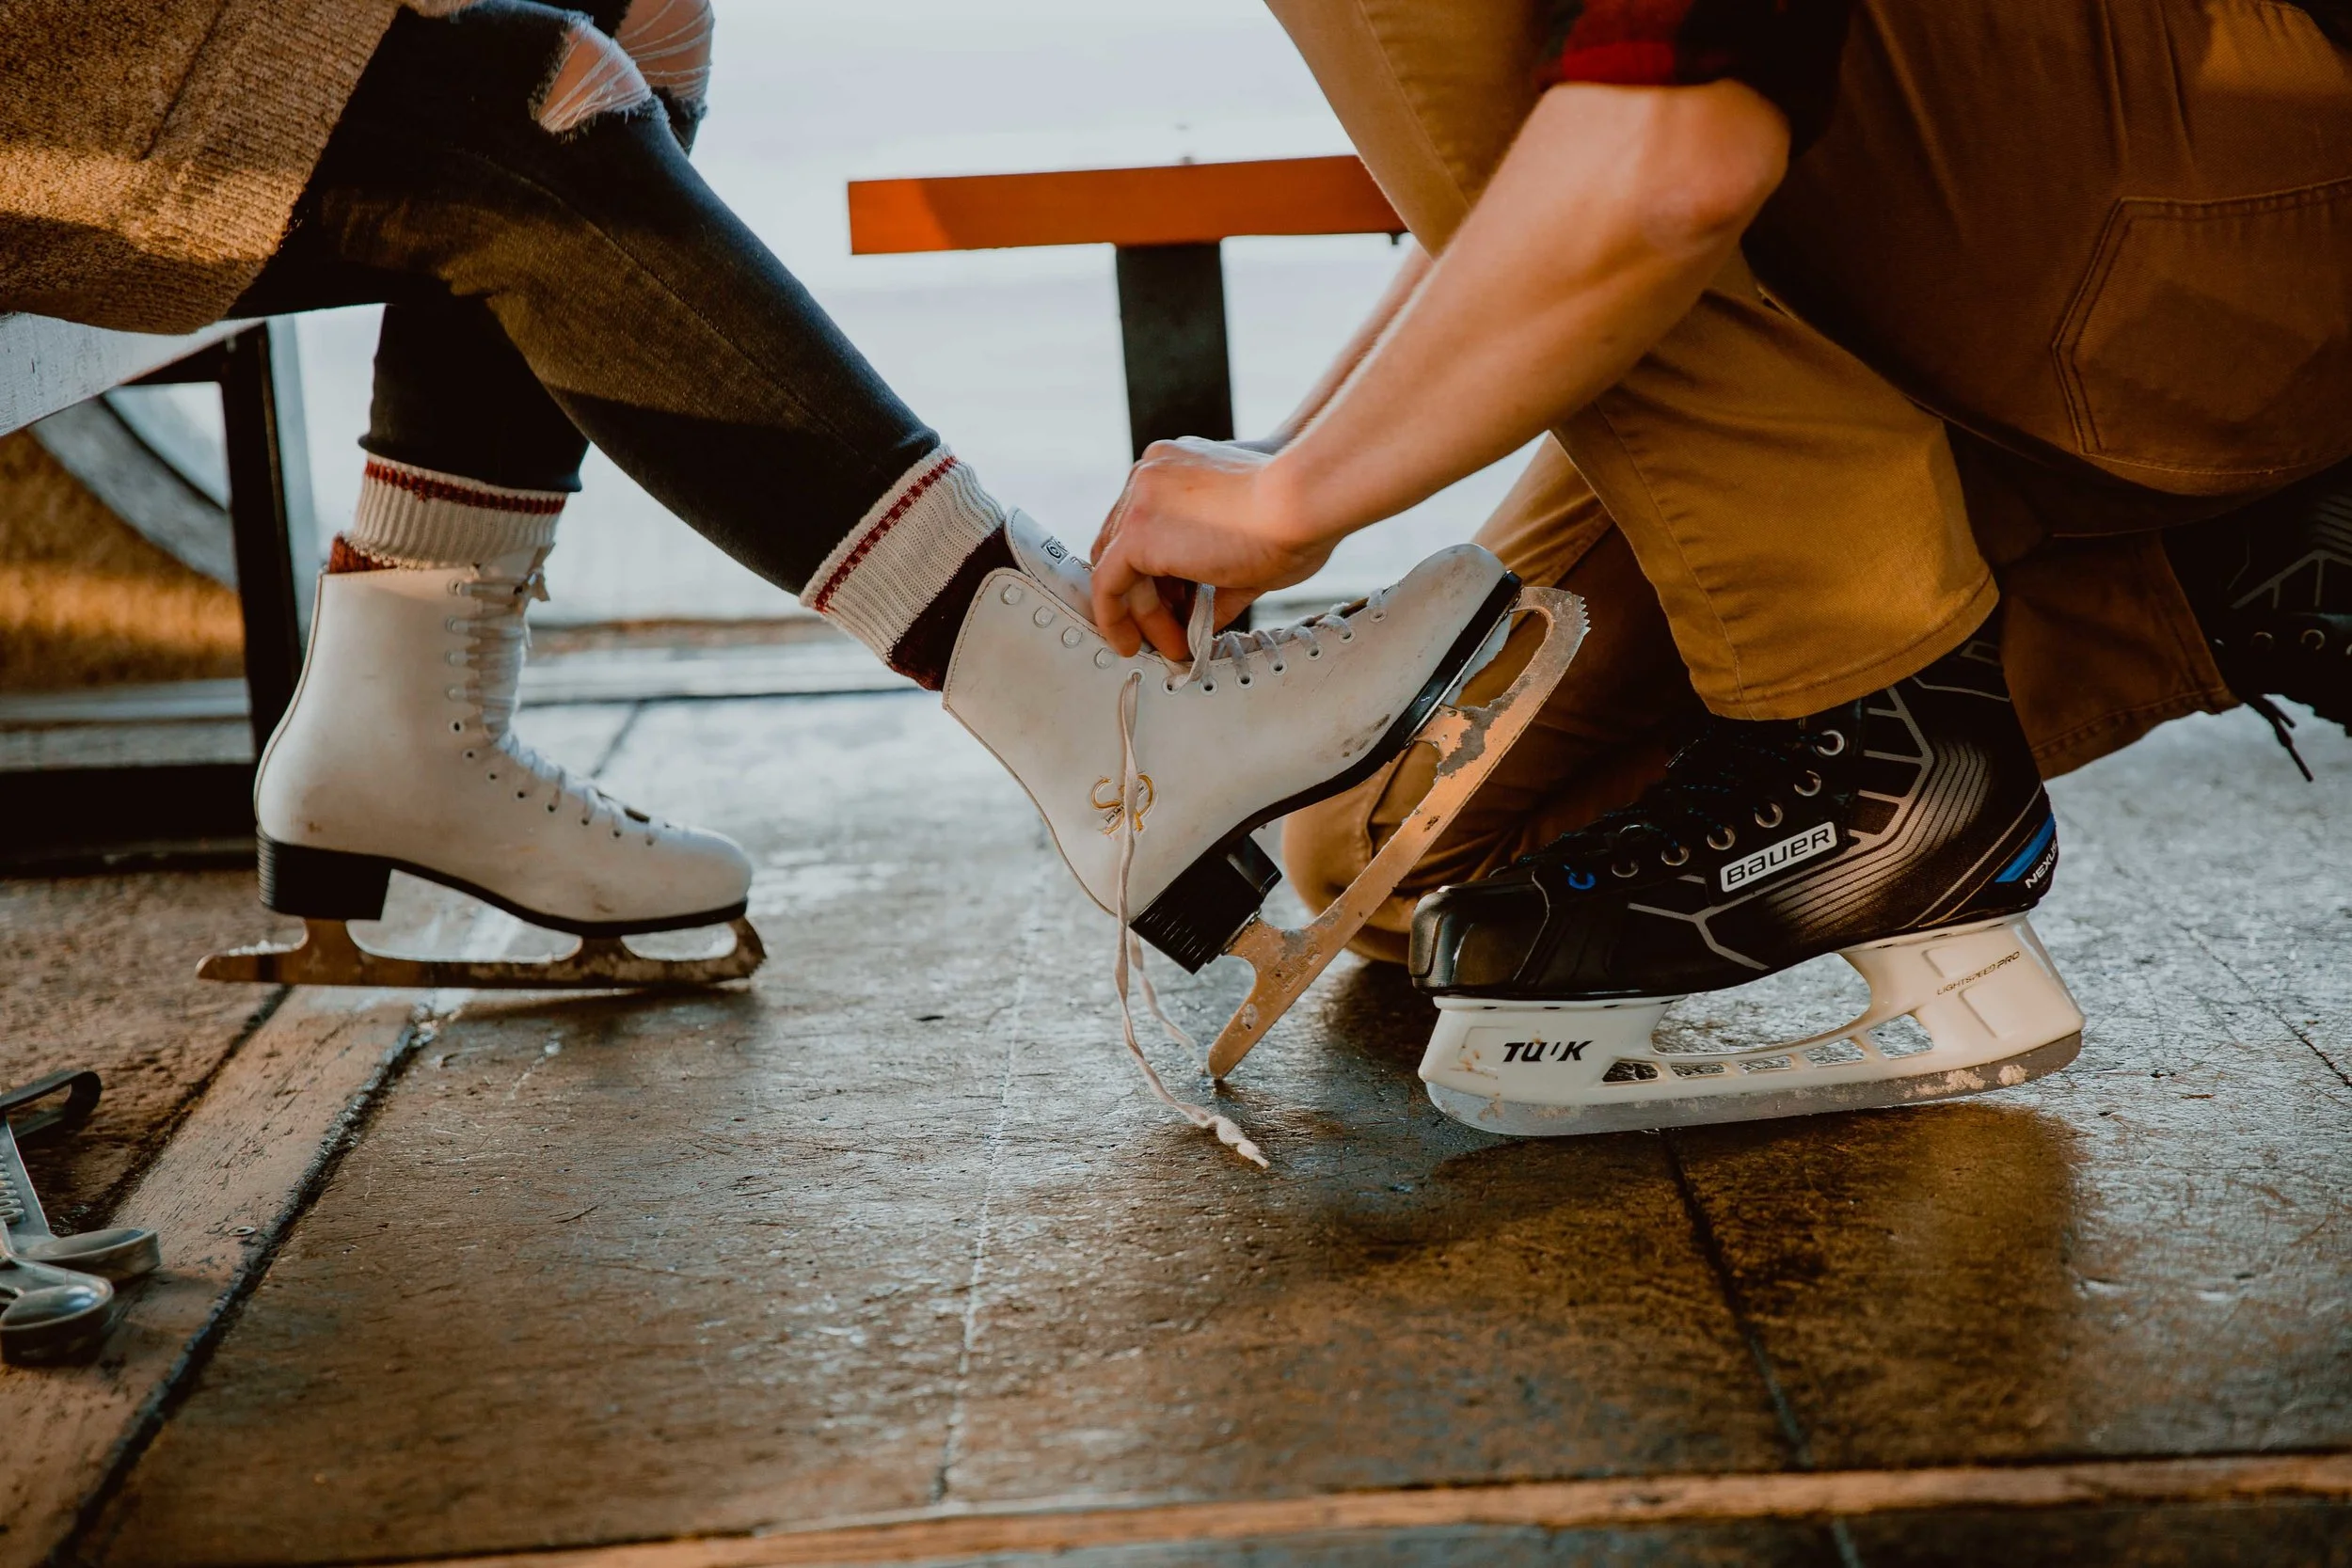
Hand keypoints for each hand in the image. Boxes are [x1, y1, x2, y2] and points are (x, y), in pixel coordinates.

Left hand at [1090, 438, 1338, 659]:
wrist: (1305, 500)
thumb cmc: (1299, 516)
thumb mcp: (1248, 547)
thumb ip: (1217, 580)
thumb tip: (1203, 618)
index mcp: (1178, 466)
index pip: (1148, 523)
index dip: (1158, 571)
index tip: (1175, 606)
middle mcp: (1151, 473)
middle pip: (1124, 544)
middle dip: (1146, 594)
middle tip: (1170, 632)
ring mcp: (1139, 498)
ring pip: (1118, 568)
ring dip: (1141, 615)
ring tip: (1172, 646)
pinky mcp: (1135, 531)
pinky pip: (1108, 585)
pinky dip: (1116, 618)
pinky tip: (1133, 643)